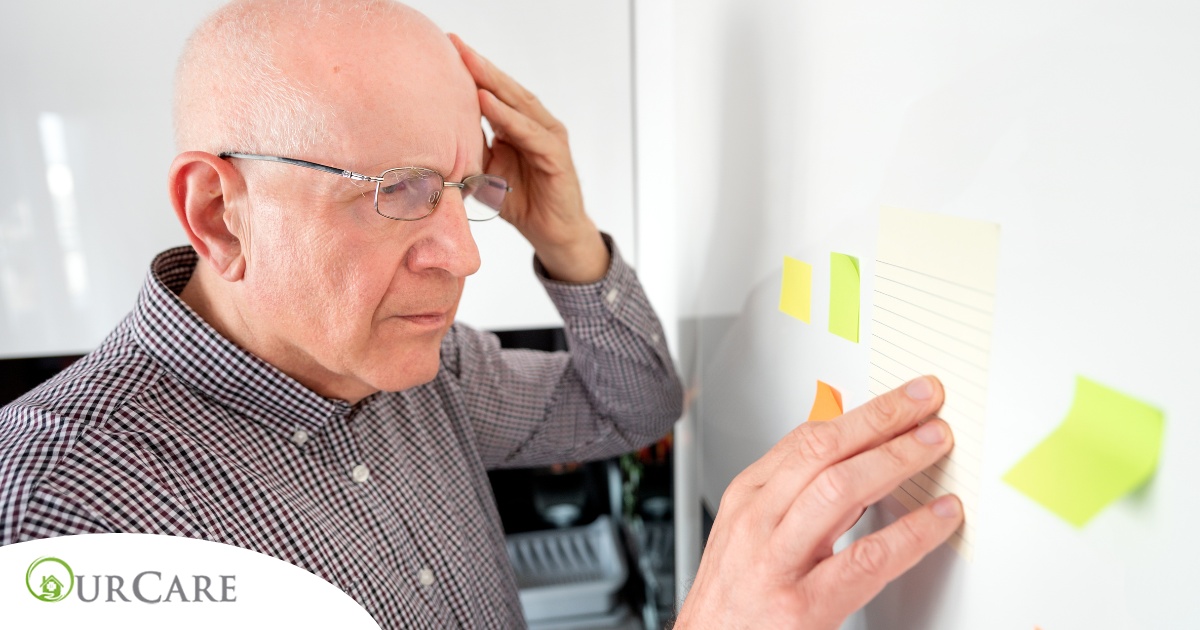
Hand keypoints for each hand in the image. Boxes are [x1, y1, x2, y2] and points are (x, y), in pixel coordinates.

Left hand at [450, 34, 608, 282]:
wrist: (551, 233)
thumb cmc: (520, 201)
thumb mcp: (486, 172)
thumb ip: (471, 150)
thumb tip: (435, 138)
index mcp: (518, 125)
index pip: (494, 91)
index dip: (472, 71)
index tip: (446, 48)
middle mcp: (536, 125)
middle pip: (506, 89)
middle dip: (480, 66)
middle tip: (455, 44)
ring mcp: (549, 138)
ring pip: (519, 104)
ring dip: (492, 82)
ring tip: (469, 63)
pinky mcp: (556, 157)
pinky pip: (530, 133)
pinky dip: (508, 117)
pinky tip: (487, 101)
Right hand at [675, 376, 962, 628]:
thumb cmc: (734, 600)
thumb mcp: (752, 533)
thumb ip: (797, 496)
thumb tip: (855, 457)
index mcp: (747, 498)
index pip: (806, 437)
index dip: (863, 412)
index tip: (902, 399)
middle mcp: (757, 523)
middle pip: (823, 451)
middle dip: (881, 420)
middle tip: (926, 405)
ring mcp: (776, 563)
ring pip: (839, 490)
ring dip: (896, 460)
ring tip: (934, 446)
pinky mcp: (801, 607)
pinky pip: (866, 559)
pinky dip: (911, 533)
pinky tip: (937, 518)